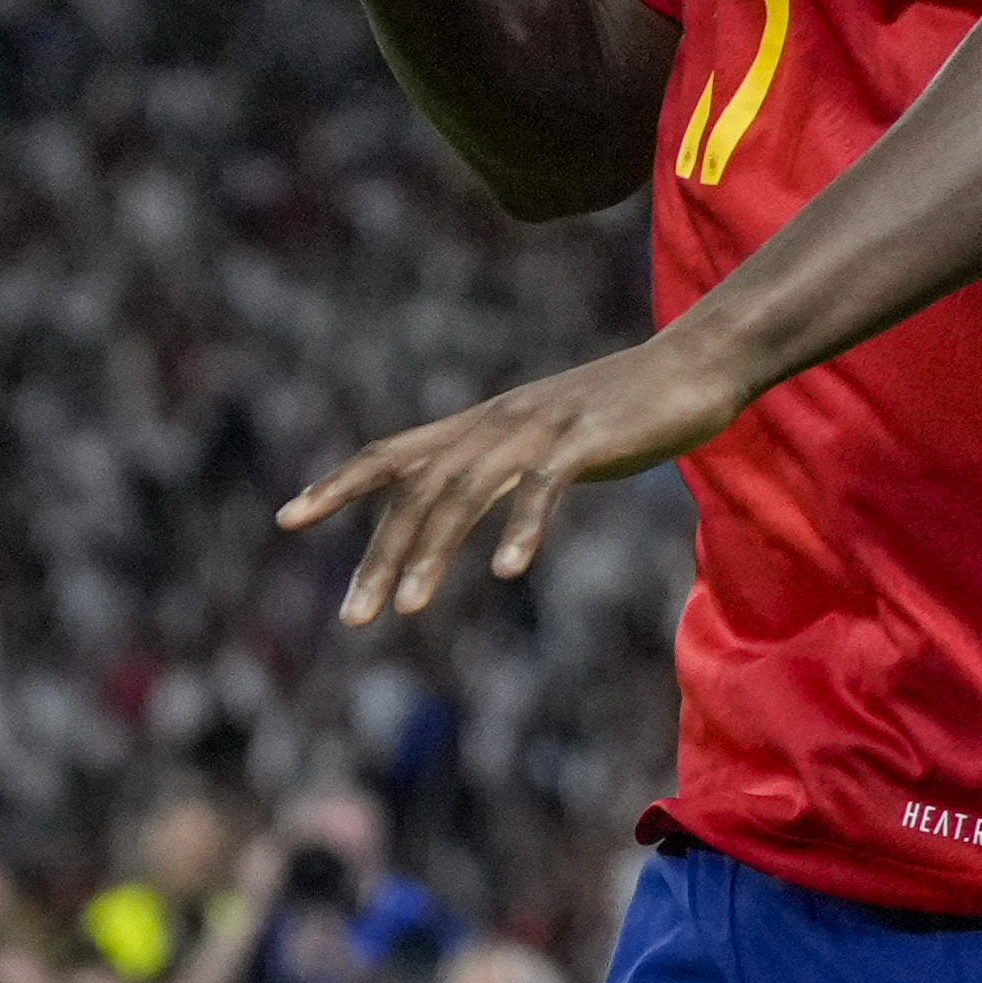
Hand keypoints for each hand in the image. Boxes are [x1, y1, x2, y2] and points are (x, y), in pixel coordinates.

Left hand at [283, 328, 759, 624]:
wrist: (695, 365)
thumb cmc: (620, 410)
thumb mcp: (543, 440)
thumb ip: (498, 467)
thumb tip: (460, 507)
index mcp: (478, 425)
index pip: (389, 454)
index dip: (336, 484)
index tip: (287, 519)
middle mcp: (494, 423)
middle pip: (418, 489)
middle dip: (380, 555)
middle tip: (352, 617)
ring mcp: (539, 429)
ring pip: (467, 493)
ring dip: (433, 553)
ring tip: (407, 609)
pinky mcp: (587, 440)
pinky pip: (545, 487)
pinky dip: (522, 527)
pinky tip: (508, 571)